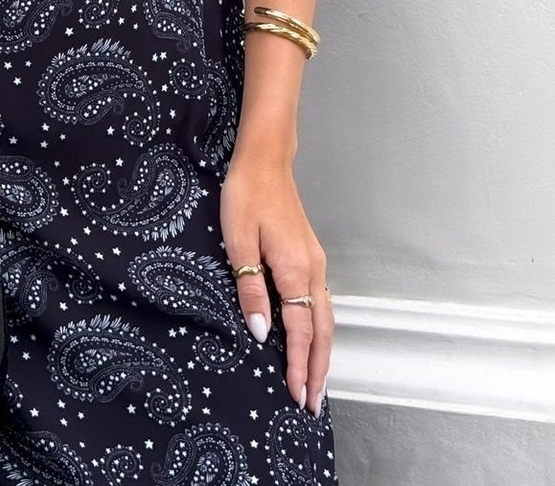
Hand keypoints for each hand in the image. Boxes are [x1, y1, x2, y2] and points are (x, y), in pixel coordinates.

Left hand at [220, 152, 333, 416]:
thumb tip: (259, 333)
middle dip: (318, 369)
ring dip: (322, 352)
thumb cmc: (246, 196)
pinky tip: (310, 339)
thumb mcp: (238, 241)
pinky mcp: (309, 255)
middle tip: (312, 405)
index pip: (300, 330)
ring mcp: (315, 262)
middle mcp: (312, 270)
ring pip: (325, 317)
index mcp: (295, 269)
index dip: (298, 365)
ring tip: (315, 382)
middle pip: (322, 331)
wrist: (265, 160)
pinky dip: (319, 330)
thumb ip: (249, 288)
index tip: (297, 396)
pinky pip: (320, 302)